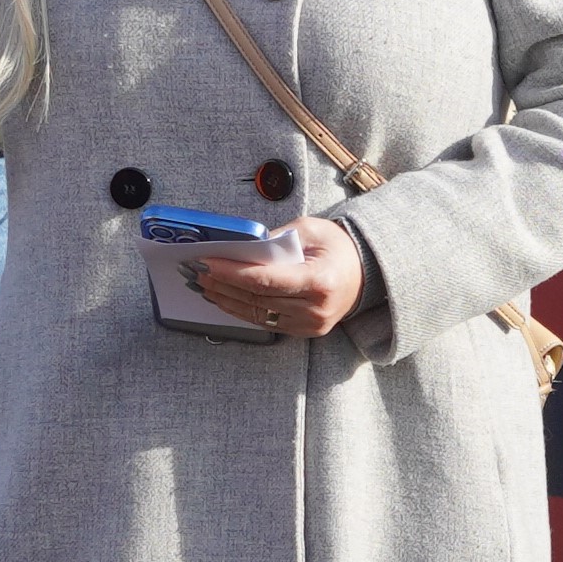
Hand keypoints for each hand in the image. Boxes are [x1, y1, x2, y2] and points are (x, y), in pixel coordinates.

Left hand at [190, 217, 364, 339]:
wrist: (367, 273)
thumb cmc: (338, 247)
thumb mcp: (310, 230)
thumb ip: (276, 238)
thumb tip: (240, 248)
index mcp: (320, 280)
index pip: (266, 280)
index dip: (232, 273)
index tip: (207, 263)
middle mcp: (316, 308)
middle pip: (257, 299)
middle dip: (222, 284)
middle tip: (196, 271)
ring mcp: (310, 325)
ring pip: (256, 314)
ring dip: (225, 299)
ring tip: (203, 284)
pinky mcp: (303, 332)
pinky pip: (265, 321)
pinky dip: (240, 309)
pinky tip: (222, 297)